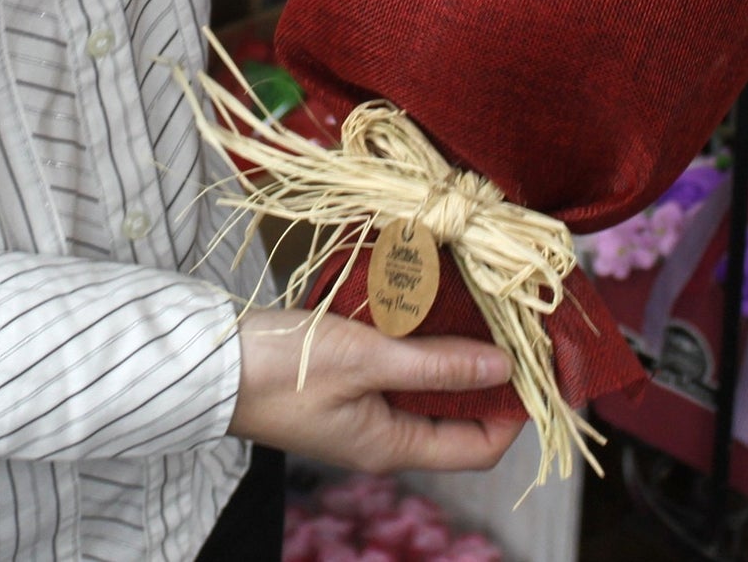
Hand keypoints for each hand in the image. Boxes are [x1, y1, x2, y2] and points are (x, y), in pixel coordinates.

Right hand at [229, 308, 523, 473]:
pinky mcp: (341, 380)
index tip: (537, 363)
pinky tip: (421, 301)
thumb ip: (435, 362)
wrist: (210, 365)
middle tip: (509, 321)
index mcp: (392, 445)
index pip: (479, 445)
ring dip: (450, 348)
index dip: (514, 410)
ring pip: (426, 383)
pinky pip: (394, 365)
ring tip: (473, 303)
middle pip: (455, 412)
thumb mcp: (365, 359)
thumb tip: (504, 368)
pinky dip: (414, 337)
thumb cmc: (283, 367)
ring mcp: (360, 408)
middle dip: (485, 371)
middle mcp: (382, 434)